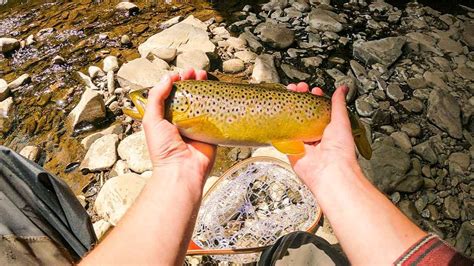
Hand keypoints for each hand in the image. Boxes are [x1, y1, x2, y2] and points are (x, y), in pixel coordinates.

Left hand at [143, 69, 215, 185]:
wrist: (181, 170)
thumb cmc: (163, 148)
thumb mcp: (152, 120)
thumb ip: (156, 97)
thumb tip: (166, 78)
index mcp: (166, 117)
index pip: (172, 95)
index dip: (177, 82)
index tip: (182, 73)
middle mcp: (182, 119)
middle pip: (189, 95)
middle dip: (193, 81)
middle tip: (196, 72)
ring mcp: (198, 124)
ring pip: (203, 101)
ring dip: (205, 87)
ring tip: (205, 75)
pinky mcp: (211, 131)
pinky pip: (216, 114)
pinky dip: (218, 102)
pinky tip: (218, 92)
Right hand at [286, 82, 357, 187]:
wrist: (329, 171)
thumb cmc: (340, 151)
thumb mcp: (341, 121)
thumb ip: (338, 104)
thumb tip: (342, 89)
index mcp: (328, 127)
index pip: (318, 107)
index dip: (313, 96)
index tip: (311, 89)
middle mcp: (314, 133)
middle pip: (303, 112)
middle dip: (299, 98)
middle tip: (296, 89)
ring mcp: (302, 141)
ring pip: (292, 120)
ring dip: (289, 107)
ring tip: (288, 94)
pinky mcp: (291, 148)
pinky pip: (284, 134)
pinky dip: (280, 123)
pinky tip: (278, 111)